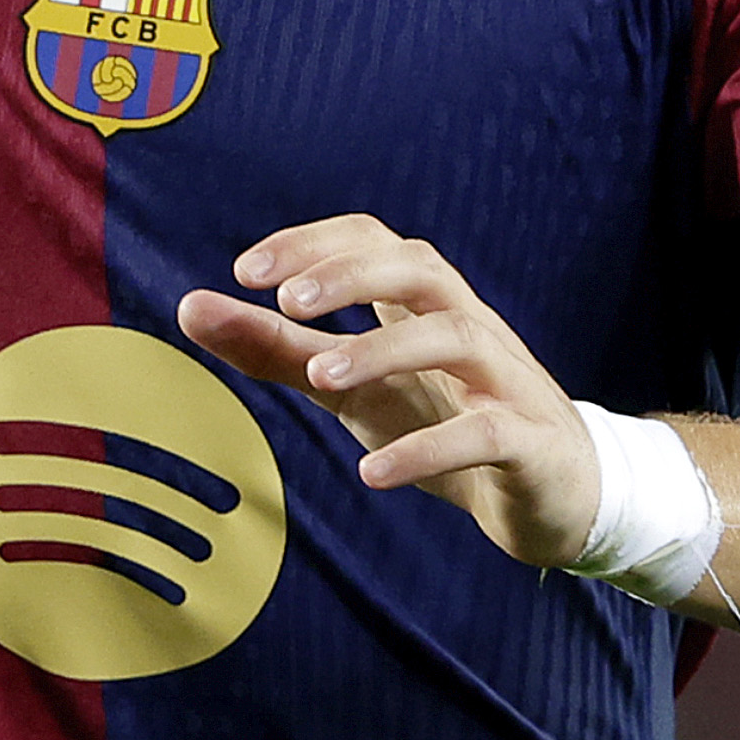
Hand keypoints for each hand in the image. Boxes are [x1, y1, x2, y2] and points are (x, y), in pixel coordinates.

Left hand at [177, 215, 599, 566]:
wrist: (550, 498)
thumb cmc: (439, 419)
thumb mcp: (349, 385)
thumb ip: (275, 348)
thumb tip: (189, 306)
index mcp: (423, 304)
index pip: (375, 241)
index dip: (314, 244)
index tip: (246, 270)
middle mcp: (469, 326)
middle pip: (421, 268)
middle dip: (353, 275)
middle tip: (286, 302)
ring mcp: (506, 381)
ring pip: (458, 336)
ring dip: (385, 349)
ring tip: (323, 376)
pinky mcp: (531, 444)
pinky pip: (487, 434)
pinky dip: (428, 449)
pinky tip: (372, 472)